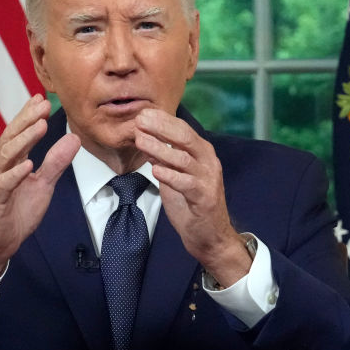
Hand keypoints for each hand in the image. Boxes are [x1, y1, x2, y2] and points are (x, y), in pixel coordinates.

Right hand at [0, 94, 80, 285]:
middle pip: (11, 136)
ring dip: (23, 140)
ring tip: (40, 127)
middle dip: (27, 119)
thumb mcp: (43, 185)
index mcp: (9, 160)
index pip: (19, 132)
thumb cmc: (17, 211)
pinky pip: (4, 184)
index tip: (43, 98)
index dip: (29, 115)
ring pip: (6, 155)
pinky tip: (28, 164)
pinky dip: (15, 173)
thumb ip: (56, 162)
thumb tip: (74, 138)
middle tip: (42, 105)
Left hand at [133, 108, 250, 286]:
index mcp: (202, 153)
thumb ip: (164, 158)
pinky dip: (170, 176)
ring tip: (140, 141)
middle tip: (140, 121)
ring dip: (160, 149)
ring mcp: (208, 179)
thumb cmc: (192, 204)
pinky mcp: (205, 198)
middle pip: (185, 137)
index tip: (142, 113)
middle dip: (161, 127)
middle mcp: (208, 162)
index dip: (163, 120)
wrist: (210, 235)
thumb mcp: (175, 176)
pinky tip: (155, 169)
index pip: (183, 129)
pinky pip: (186, 183)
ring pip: (183, 159)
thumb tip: (146, 139)